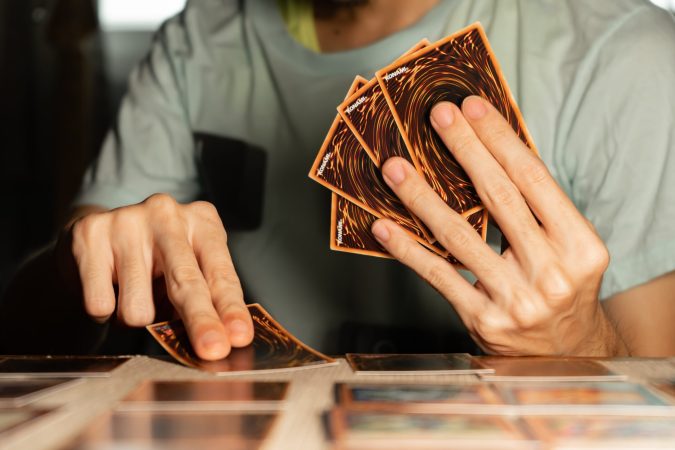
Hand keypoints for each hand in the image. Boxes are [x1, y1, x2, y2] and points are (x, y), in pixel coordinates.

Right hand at [60, 194, 252, 359]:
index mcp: (202, 221)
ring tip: (133, 297)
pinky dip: (104, 312)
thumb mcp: (189, 268)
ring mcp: (127, 221)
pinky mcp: (90, 234)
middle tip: (212, 350)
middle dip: (200, 321)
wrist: (96, 234)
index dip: (230, 308)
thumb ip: (205, 298)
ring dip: (136, 319)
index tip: (239, 336)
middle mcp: (167, 215)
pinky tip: (106, 287)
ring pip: (137, 307)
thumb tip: (218, 340)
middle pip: (185, 282)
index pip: (220, 273)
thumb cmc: (156, 258)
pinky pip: (101, 304)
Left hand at [371, 96, 625, 355]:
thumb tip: (487, 149)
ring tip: (395, 167)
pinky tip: (385, 226)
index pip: (533, 178)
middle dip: (464, 149)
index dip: (499, 139)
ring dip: (422, 197)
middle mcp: (552, 272)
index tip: (473, 107)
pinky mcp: (483, 320)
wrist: (566, 356)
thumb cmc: (563, 289)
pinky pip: (438, 275)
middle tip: (437, 116)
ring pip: (459, 236)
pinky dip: (408, 249)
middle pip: (498, 197)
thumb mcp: (568, 247)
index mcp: (580, 245)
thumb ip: (536, 207)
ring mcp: (516, 299)